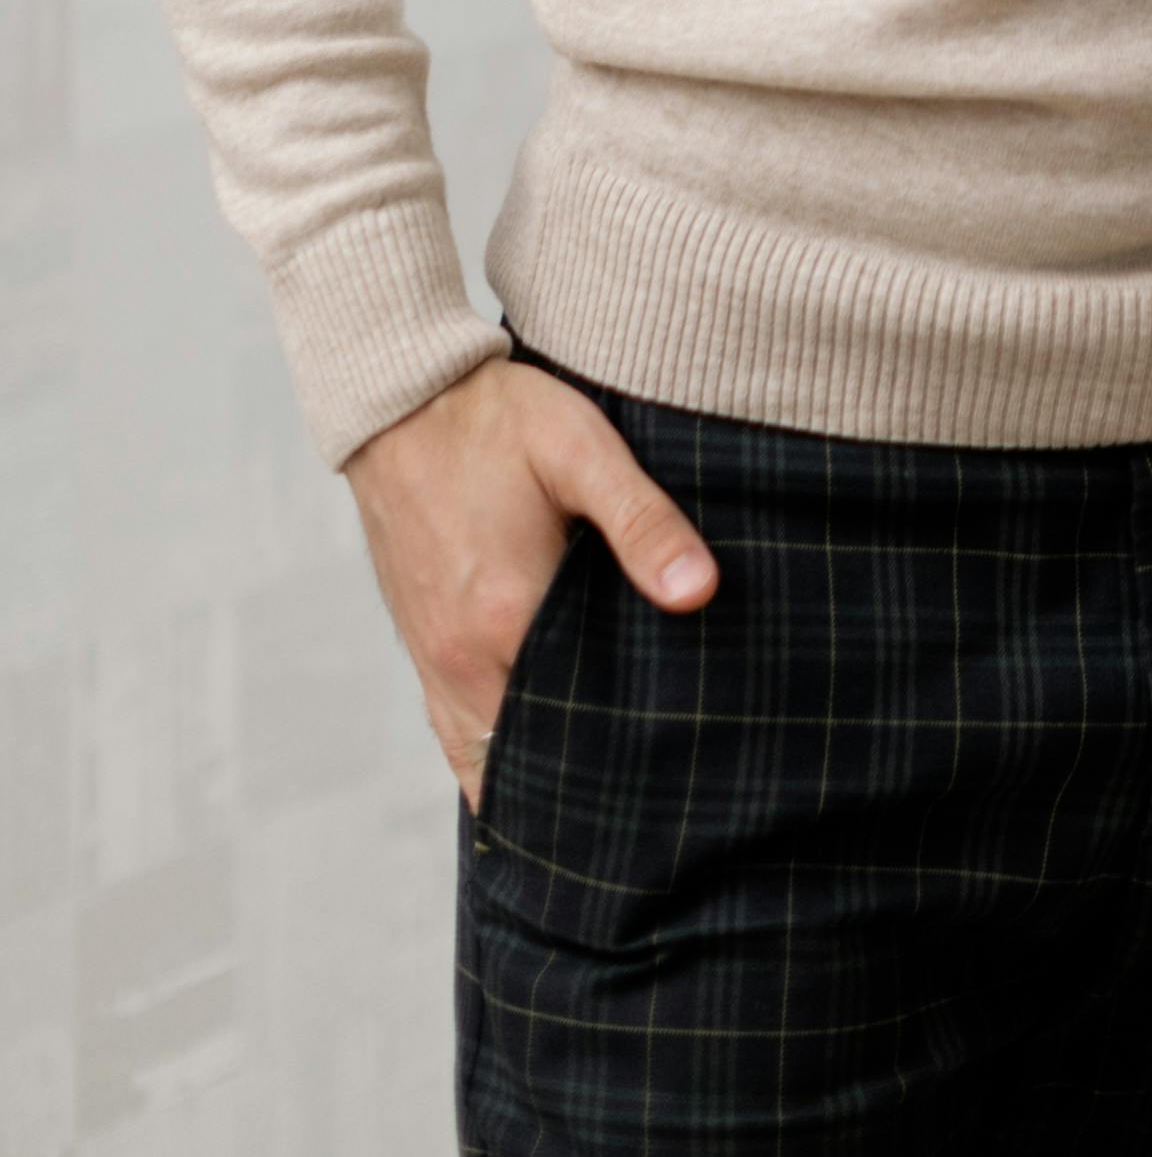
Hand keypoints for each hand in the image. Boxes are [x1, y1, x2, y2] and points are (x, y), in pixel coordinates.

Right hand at [345, 353, 715, 806]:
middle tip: (650, 796)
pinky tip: (528, 769)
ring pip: (484, 757)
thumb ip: (643, 522)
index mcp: (508, 617)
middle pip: (530, 754)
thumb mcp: (582, 449)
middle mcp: (462, 656)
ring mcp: (433, 658)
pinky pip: (454, 733)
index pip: (575, 726)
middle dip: (585, 780)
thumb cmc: (498, 418)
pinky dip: (489, 759)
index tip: (670, 778)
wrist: (402, 401)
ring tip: (599, 799)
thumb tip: (700, 592)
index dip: (622, 757)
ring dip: (535, 777)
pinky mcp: (420, 647)